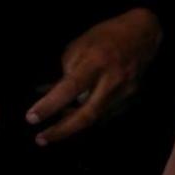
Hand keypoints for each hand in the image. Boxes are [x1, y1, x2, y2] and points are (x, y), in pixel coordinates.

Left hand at [25, 8, 160, 144]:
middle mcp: (113, 80)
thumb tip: (50, 93)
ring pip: (97, 118)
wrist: (142, 35)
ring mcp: (125, 92)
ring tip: (57, 125)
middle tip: (41, 139)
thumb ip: (66, 71)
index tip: (31, 118)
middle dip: (63, 130)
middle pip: (88, 114)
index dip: (50, 105)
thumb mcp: (79, 46)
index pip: (70, 88)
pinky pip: (107, 114)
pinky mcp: (132, 99)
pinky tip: (79, 114)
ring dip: (74, 123)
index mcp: (96, 62)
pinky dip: (90, 116)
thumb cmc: (105, 36)